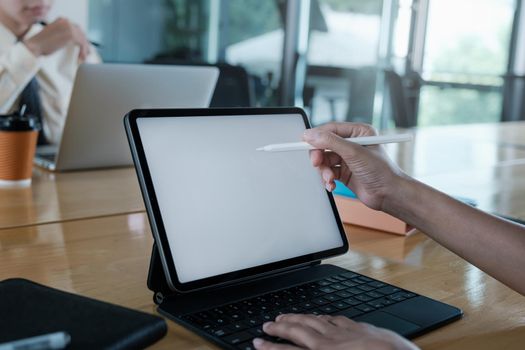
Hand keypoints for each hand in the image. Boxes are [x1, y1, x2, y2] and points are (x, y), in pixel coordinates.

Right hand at [23, 18, 90, 60]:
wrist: (35, 45)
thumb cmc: (42, 43)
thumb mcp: (54, 35)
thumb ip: (63, 35)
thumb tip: (74, 42)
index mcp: (62, 20)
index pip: (76, 28)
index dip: (81, 37)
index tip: (84, 46)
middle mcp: (66, 21)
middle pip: (81, 33)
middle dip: (85, 43)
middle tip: (87, 53)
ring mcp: (69, 27)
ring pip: (82, 39)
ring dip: (85, 49)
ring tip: (83, 58)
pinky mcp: (71, 35)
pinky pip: (81, 44)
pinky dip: (83, 51)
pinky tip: (81, 57)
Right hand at [253, 314, 418, 349]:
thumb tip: (306, 348)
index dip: (271, 348)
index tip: (257, 343)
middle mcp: (329, 343)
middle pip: (298, 331)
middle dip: (280, 328)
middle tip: (267, 325)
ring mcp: (343, 333)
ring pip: (313, 321)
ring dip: (296, 318)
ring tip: (285, 316)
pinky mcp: (358, 328)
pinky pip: (333, 319)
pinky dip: (321, 316)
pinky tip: (318, 315)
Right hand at [303, 122, 404, 210]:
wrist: (389, 195)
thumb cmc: (382, 171)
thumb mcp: (354, 152)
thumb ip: (331, 142)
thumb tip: (311, 134)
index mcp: (359, 132)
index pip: (331, 129)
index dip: (317, 136)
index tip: (304, 142)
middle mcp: (352, 144)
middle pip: (325, 145)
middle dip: (320, 156)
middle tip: (317, 163)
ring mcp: (348, 159)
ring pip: (325, 160)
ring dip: (324, 171)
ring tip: (330, 179)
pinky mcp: (345, 173)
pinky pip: (328, 172)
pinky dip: (327, 179)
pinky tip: (332, 185)